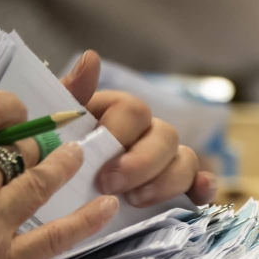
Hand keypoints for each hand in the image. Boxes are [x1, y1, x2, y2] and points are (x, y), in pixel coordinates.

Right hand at [0, 91, 119, 258]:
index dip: (7, 108)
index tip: (15, 113)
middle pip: (19, 148)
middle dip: (32, 143)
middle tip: (43, 144)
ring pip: (42, 181)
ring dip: (64, 165)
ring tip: (78, 155)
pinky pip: (57, 235)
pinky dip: (86, 220)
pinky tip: (106, 206)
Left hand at [59, 50, 216, 206]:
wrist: (62, 191)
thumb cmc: (58, 156)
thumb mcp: (56, 124)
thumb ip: (71, 94)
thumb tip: (92, 58)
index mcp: (119, 113)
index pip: (134, 110)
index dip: (120, 135)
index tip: (97, 165)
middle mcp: (147, 133)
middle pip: (166, 135)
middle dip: (141, 164)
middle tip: (110, 186)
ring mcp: (166, 161)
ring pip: (185, 160)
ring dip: (165, 181)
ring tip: (134, 201)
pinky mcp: (177, 188)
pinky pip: (199, 183)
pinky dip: (203, 186)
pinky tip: (199, 192)